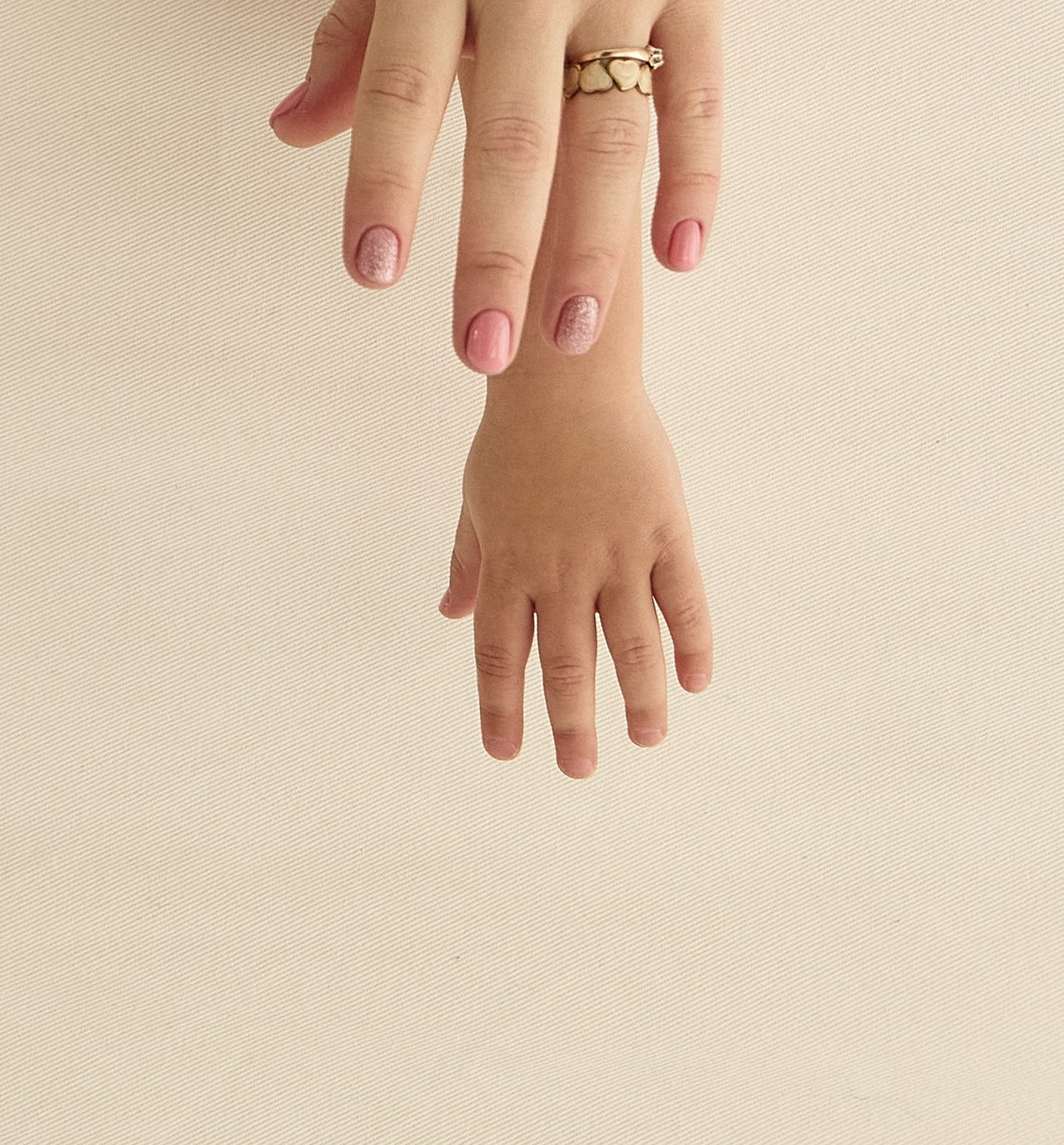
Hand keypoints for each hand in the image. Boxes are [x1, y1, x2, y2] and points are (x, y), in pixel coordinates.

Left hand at [272, 0, 719, 369]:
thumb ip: (353, 32)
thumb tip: (291, 133)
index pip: (403, 83)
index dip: (386, 180)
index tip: (372, 273)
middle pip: (510, 128)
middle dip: (495, 249)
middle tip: (479, 352)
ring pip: (609, 128)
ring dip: (592, 242)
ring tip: (571, 338)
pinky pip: (699, 93)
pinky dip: (693, 178)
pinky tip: (678, 255)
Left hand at [442, 371, 711, 772]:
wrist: (567, 375)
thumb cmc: (515, 437)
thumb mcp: (477, 498)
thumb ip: (469, 560)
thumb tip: (449, 612)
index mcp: (509, 561)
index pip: (498, 651)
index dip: (500, 705)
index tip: (505, 753)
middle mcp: (560, 566)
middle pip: (565, 661)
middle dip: (571, 722)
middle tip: (577, 769)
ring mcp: (616, 549)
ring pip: (630, 643)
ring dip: (638, 697)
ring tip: (645, 739)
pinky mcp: (664, 528)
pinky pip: (682, 598)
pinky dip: (691, 643)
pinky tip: (695, 682)